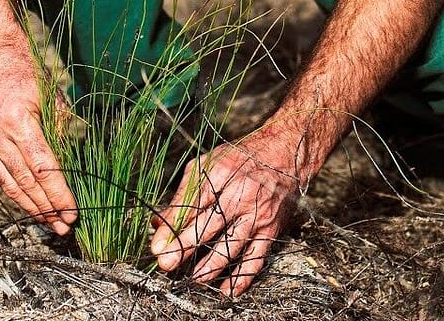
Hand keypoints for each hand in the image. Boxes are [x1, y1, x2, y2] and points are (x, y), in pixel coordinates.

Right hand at [0, 51, 76, 234]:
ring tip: (50, 223)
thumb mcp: (51, 96)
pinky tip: (31, 203)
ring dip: (31, 207)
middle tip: (65, 227)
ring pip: (9, 184)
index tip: (73, 212)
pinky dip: (16, 191)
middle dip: (47, 208)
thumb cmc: (25, 70)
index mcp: (17, 121)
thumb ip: (60, 132)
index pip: (43, 168)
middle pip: (25, 183)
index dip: (59, 194)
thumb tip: (72, 165)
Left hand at [150, 128, 307, 297]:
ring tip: (191, 279)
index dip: (173, 227)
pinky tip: (226, 290)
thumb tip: (158, 223)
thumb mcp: (208, 164)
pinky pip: (256, 258)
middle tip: (166, 264)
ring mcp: (257, 215)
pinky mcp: (271, 229)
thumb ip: (184, 194)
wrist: (286, 153)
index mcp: (221, 173)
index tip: (157, 245)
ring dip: (209, 266)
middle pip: (209, 226)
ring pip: (231, 246)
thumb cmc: (241, 158)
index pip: (192, 204)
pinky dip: (242, 277)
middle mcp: (240, 195)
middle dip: (185, 247)